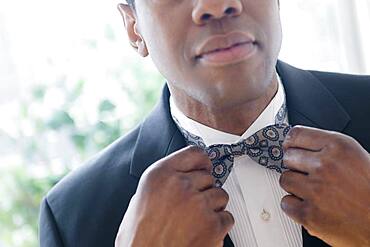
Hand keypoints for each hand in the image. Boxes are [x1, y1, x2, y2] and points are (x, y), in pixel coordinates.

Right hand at [115, 146, 233, 246]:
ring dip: (212, 207)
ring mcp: (198, 204)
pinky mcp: (213, 225)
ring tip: (196, 221)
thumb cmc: (139, 240)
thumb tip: (176, 178)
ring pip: (220, 195)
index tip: (204, 168)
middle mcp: (180, 186)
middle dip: (203, 190)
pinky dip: (219, 226)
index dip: (202, 163)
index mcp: (160, 175)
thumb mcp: (139, 200)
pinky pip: (227, 217)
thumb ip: (161, 184)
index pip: (194, 154)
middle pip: (208, 177)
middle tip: (193, 206)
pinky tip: (202, 232)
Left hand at [279, 125, 369, 246]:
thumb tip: (300, 145)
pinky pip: (285, 203)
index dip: (291, 143)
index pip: (296, 134)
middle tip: (309, 175)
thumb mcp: (357, 157)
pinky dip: (295, 207)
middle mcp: (325, 166)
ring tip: (313, 192)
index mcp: (339, 147)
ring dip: (295, 186)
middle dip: (296, 166)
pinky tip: (311, 206)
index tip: (290, 148)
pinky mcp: (309, 214)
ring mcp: (316, 190)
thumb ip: (328, 148)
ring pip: (285, 179)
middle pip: (288, 157)